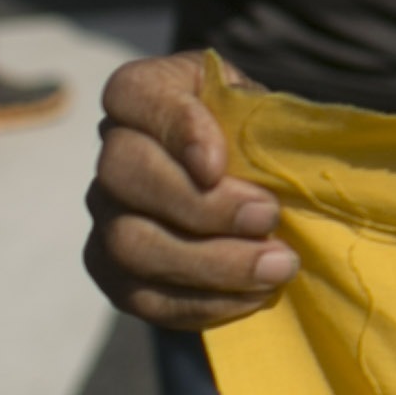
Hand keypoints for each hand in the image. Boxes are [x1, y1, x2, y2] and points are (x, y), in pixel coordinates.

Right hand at [82, 51, 294, 329]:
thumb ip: (267, 119)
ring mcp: (106, 213)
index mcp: (149, 92)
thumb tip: (289, 148)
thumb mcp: (268, 110)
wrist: (259, 191)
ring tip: (277, 267)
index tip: (219, 163)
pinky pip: (141, 296)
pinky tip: (254, 297)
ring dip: (209, 263)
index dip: (174, 128)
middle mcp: (115, 150)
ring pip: (129, 244)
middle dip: (202, 205)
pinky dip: (201, 302)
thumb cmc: (264, 139)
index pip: (133, 94)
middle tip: (268, 218)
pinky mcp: (113, 269)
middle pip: (124, 175)